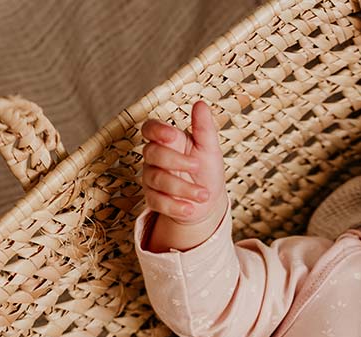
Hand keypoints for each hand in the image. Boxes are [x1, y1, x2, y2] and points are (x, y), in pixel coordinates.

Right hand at [139, 100, 227, 225]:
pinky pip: (157, 202)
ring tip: (204, 195)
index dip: (156, 130)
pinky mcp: (153, 199)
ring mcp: (151, 178)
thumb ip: (204, 128)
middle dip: (175, 160)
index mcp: (167, 140)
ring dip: (182, 188)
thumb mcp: (210, 149)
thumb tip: (201, 104)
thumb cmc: (207, 171)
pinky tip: (190, 209)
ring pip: (156, 179)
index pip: (150, 128)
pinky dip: (175, 207)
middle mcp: (155, 158)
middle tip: (198, 165)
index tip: (172, 135)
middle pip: (152, 153)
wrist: (207, 202)